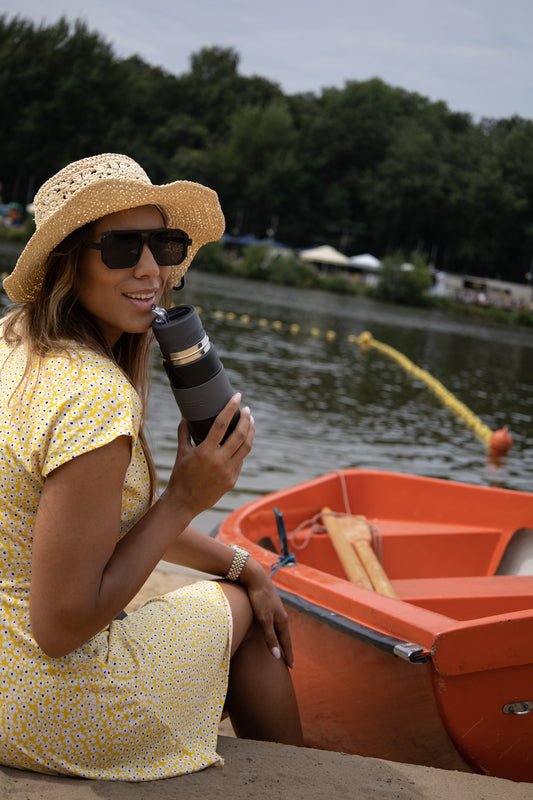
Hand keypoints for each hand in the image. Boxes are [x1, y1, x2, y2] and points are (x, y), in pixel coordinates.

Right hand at [163, 393, 254, 520]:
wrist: (184, 503)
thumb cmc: (180, 475)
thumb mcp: (181, 452)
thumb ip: (184, 432)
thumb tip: (185, 415)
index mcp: (205, 451)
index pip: (221, 424)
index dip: (231, 408)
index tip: (237, 396)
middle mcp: (219, 461)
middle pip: (240, 435)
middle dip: (246, 419)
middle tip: (246, 409)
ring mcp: (228, 472)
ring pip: (246, 448)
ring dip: (251, 432)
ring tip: (251, 422)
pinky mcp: (232, 480)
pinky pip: (241, 461)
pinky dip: (243, 449)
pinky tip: (242, 442)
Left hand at [239, 557, 294, 667]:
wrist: (255, 577)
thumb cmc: (259, 598)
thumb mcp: (264, 619)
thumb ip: (270, 638)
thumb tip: (277, 655)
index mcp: (282, 620)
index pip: (286, 642)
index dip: (288, 655)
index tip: (291, 667)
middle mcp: (281, 616)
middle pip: (285, 636)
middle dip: (286, 649)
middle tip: (288, 662)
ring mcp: (276, 610)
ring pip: (279, 629)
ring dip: (281, 640)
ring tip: (281, 649)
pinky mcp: (269, 606)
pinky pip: (274, 623)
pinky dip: (275, 632)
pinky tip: (272, 631)